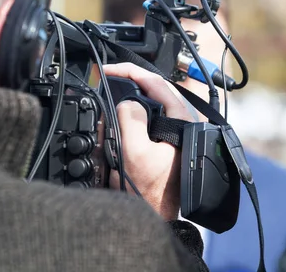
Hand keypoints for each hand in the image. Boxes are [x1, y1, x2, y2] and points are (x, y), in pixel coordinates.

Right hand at [103, 63, 193, 219]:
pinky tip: (116, 130)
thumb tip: (127, 101)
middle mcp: (180, 122)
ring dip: (124, 107)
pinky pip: (142, 121)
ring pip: (144, 106)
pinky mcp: (163, 140)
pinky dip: (126, 121)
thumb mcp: (134, 153)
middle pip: (150, 91)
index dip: (129, 71)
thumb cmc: (150, 192)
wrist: (155, 216)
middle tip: (105, 85)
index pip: (155, 82)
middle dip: (125, 88)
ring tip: (109, 112)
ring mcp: (172, 131)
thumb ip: (129, 119)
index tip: (108, 70)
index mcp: (181, 120)